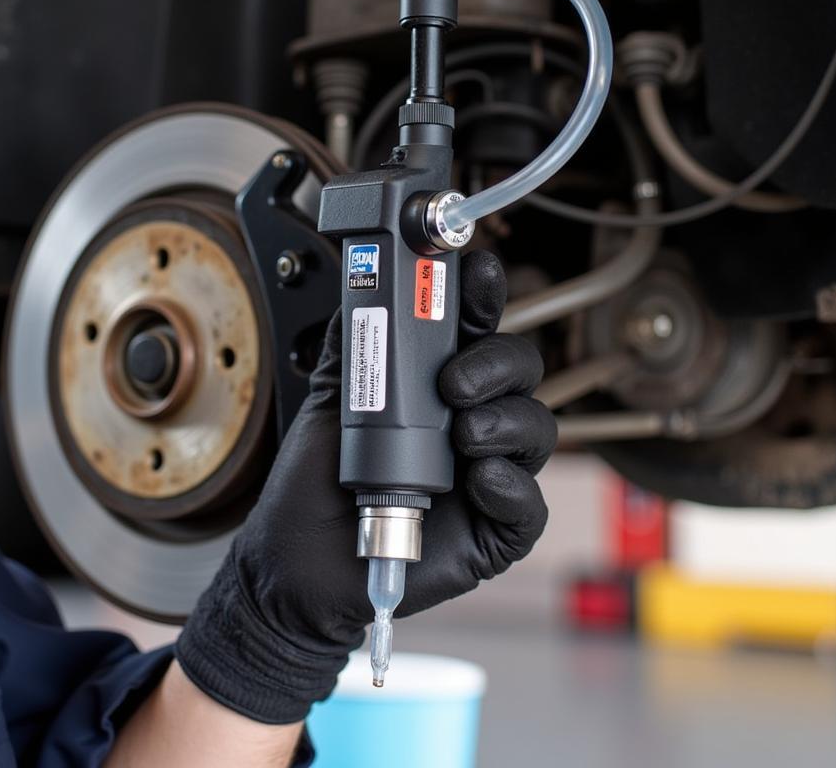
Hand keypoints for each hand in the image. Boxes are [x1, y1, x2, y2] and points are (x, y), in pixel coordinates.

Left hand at [176, 250, 556, 723]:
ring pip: (536, 429)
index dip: (482, 300)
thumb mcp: (328, 403)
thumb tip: (363, 287)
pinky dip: (512, 486)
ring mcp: (487, 474)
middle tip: (453, 384)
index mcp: (434, 387)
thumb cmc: (316, 483)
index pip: (475, 332)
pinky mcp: (494, 528)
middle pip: (519, 372)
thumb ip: (350, 346)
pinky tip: (480, 481)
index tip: (476, 274)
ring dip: (504, 423)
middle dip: (497, 365)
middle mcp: (469, 422)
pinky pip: (531, 503)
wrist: (299, 562)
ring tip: (461, 438)